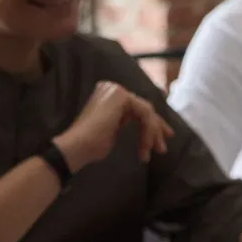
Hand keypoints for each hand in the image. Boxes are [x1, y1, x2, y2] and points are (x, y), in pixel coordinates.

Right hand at [53, 81, 171, 172]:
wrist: (78, 146)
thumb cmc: (92, 144)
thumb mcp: (113, 129)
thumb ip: (125, 120)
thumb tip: (148, 123)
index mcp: (109, 95)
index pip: (138, 108)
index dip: (152, 124)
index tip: (160, 140)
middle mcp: (112, 89)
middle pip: (144, 109)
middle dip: (156, 129)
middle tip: (162, 148)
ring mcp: (116, 90)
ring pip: (147, 113)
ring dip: (151, 134)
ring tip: (152, 152)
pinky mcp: (121, 96)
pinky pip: (145, 115)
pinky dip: (148, 132)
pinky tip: (145, 147)